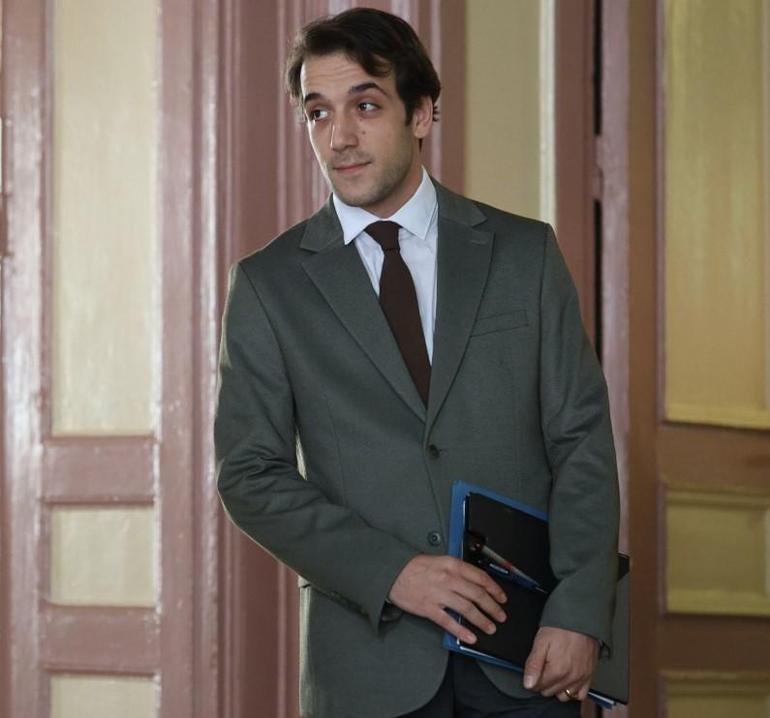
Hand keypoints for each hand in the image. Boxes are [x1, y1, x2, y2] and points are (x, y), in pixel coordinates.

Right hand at [388, 555, 506, 642]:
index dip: (494, 588)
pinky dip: (462, 630)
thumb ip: (457, 570)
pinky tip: (471, 637)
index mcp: (451, 565)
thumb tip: (476, 582)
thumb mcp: (439, 561)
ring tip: (490, 627)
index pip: (480, 577)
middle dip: (493, 607)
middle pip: (477, 594)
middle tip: (501, 615)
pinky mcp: (428, 608)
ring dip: (482, 620)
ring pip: (467, 609)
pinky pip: (449, 622)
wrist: (392, 572)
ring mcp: (438, 594)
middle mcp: (447, 579)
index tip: (502, 597)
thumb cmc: (415, 567)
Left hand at [522, 626, 598, 701]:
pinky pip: (580, 694)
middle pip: (549, 692)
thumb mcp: (541, 642)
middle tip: (544, 666)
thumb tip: (528, 684)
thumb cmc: (560, 628)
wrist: (580, 619)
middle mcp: (571, 678)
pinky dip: (573, 690)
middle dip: (543, 682)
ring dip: (557, 688)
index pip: (537, 687)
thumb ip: (533, 665)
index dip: (532, 678)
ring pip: (564, 696)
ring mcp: (581, 678)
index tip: (534, 669)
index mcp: (557, 671)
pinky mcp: (589, 676)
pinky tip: (567, 680)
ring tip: (555, 673)